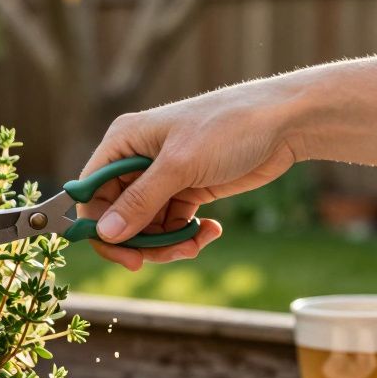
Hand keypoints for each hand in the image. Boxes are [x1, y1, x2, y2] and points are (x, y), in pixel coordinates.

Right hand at [80, 78, 307, 269]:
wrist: (285, 123)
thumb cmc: (229, 127)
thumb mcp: (180, 165)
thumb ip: (140, 201)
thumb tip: (106, 233)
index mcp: (124, 142)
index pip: (92, 192)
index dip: (100, 226)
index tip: (124, 254)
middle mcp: (137, 160)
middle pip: (118, 216)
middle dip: (140, 241)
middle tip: (166, 255)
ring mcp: (162, 178)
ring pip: (146, 227)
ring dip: (167, 243)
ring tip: (195, 242)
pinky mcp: (187, 191)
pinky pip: (172, 226)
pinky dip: (187, 236)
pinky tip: (212, 230)